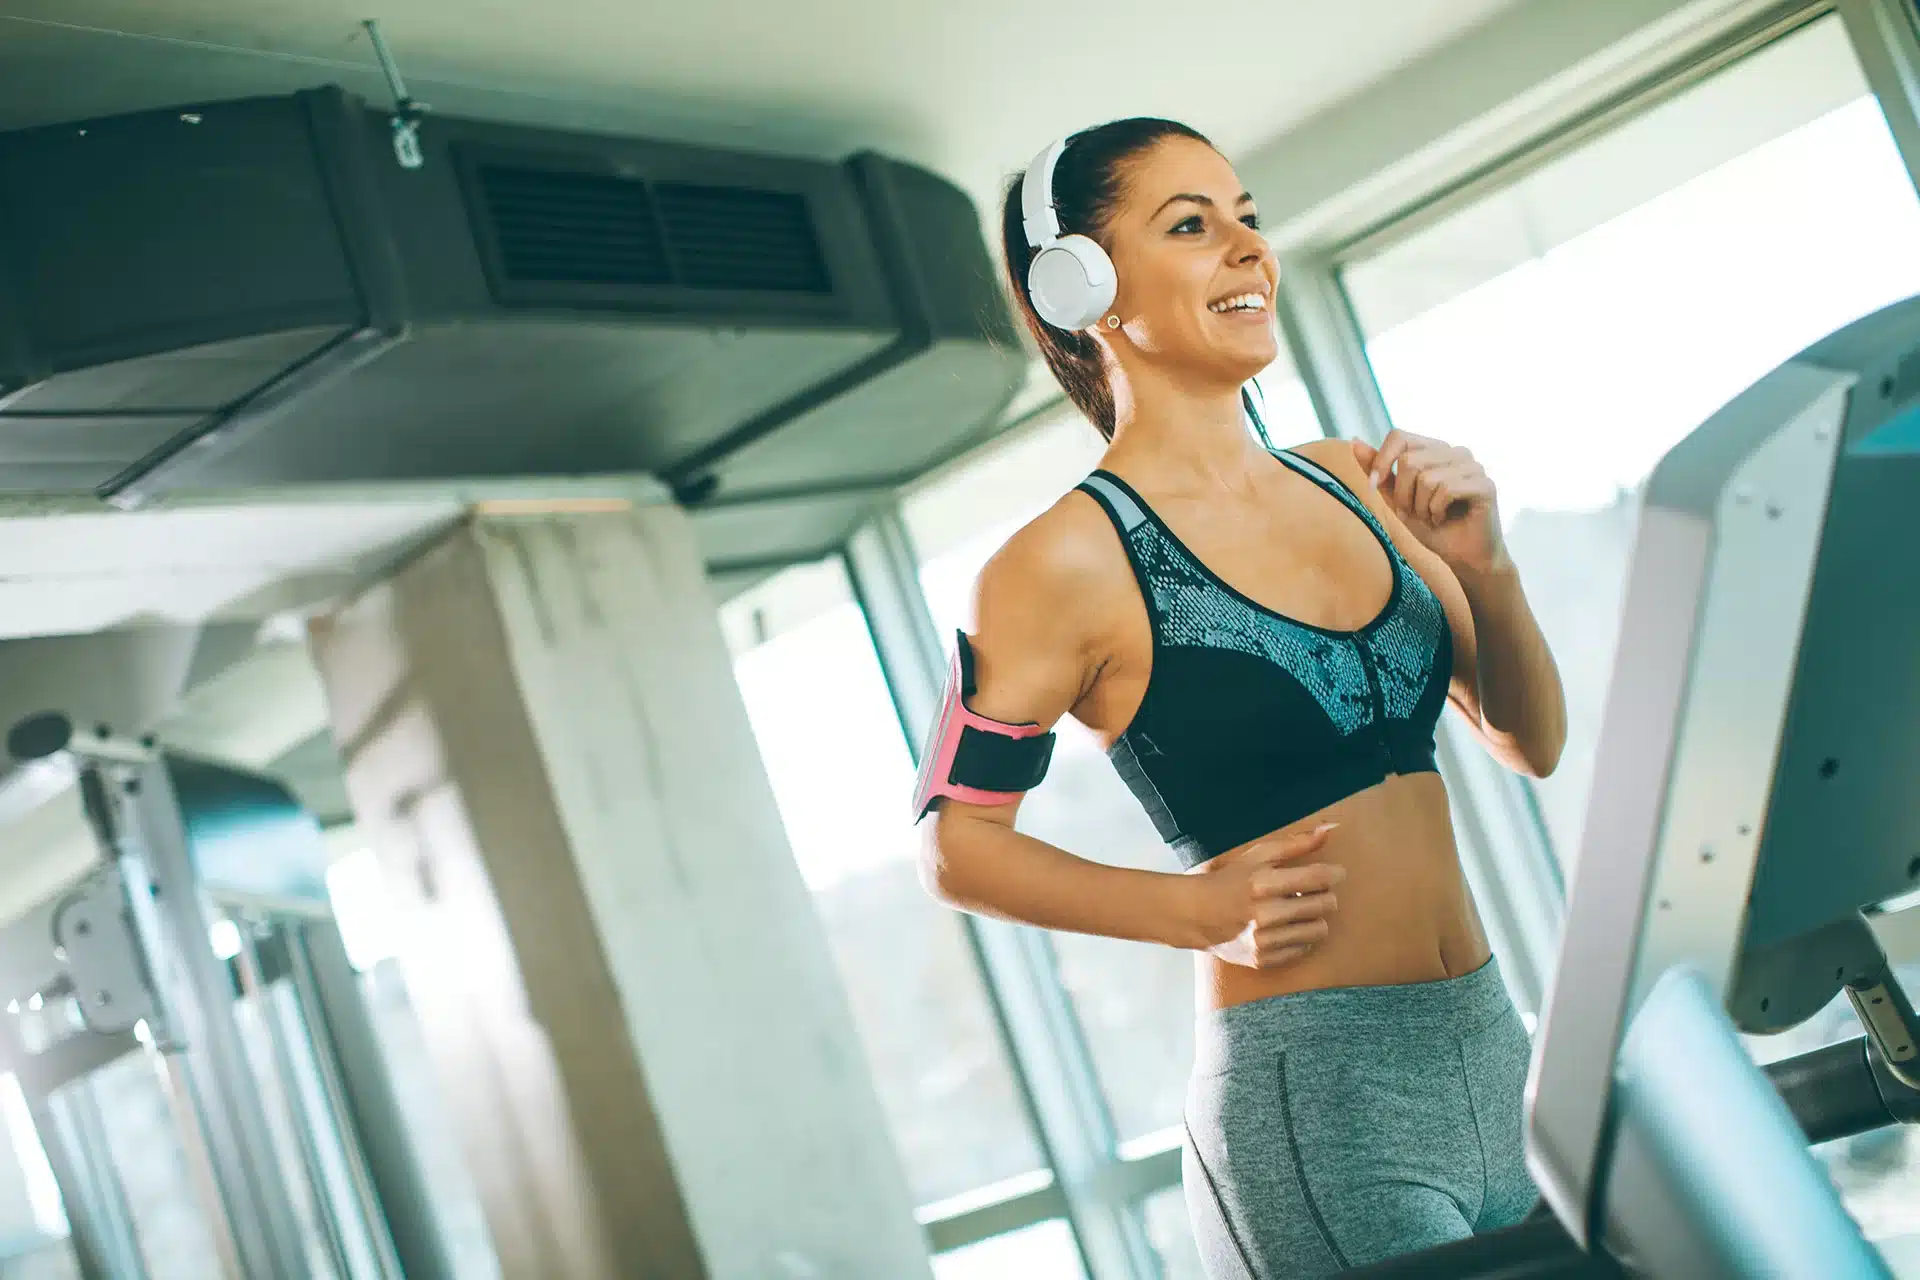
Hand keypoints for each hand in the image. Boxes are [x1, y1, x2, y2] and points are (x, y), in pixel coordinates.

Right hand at [1182, 823, 1345, 968]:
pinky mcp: (1263, 959)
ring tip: (1296, 911)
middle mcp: (1264, 914)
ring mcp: (1264, 940)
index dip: (1335, 874)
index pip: (1319, 878)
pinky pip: (1305, 948)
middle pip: (1326, 905)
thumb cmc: (1231, 880)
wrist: (1196, 915)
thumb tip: (1331, 827)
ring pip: (1320, 929)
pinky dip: (1299, 937)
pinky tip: (1284, 928)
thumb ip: (1297, 843)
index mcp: (1263, 883)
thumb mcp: (1259, 855)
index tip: (1335, 873)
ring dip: (1313, 918)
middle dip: (1323, 896)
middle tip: (1310, 892)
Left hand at [1352, 432, 1508, 575]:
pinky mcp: (1485, 484)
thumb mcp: (1396, 500)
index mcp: (1433, 449)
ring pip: (1427, 477)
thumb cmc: (1429, 529)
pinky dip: (1437, 511)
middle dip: (1403, 495)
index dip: (1382, 461)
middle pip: (1409, 460)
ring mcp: (1473, 466)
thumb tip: (1354, 442)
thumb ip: (1380, 472)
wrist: (1461, 559)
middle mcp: (1455, 452)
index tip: (1373, 487)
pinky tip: (1443, 519)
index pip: (1399, 436)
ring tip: (1431, 517)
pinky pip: (1446, 490)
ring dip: (1421, 507)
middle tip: (1414, 513)